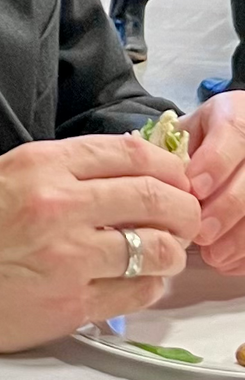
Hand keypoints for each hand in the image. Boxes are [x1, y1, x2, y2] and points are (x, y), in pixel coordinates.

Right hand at [0, 134, 198, 358]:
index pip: (130, 153)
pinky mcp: (70, 302)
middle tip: (183, 216)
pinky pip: (138, 292)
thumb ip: (56, 172)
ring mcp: (68, 257)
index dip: (166, 166)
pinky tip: (137, 279)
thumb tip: (115, 172)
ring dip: (170, 250)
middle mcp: (57, 205)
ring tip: (161, 251)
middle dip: (183, 208)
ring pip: (159, 248)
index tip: (173, 177)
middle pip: (157, 197)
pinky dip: (149, 285)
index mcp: (37, 165)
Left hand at [178, 93, 244, 271]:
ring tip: (214, 257)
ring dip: (240, 236)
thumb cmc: (203, 137)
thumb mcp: (187, 131)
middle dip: (226, 208)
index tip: (194, 189)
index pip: (233, 133)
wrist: (235, 134)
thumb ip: (172, 150)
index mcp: (236, 114)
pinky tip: (229, 264)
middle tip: (200, 234)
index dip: (216, 163)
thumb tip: (144, 181)